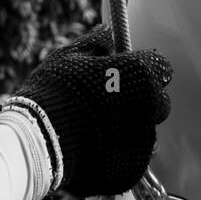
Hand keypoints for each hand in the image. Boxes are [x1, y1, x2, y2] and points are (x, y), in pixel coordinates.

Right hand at [14, 26, 171, 196]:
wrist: (39, 142)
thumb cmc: (53, 92)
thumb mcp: (69, 57)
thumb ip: (94, 43)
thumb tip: (107, 33)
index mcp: (139, 73)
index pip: (161, 67)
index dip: (145, 69)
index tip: (129, 72)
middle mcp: (149, 106)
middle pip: (160, 102)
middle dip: (144, 102)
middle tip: (115, 103)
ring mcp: (144, 139)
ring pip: (147, 131)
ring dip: (131, 128)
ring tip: (100, 129)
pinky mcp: (134, 166)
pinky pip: (134, 155)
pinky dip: (121, 151)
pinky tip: (97, 148)